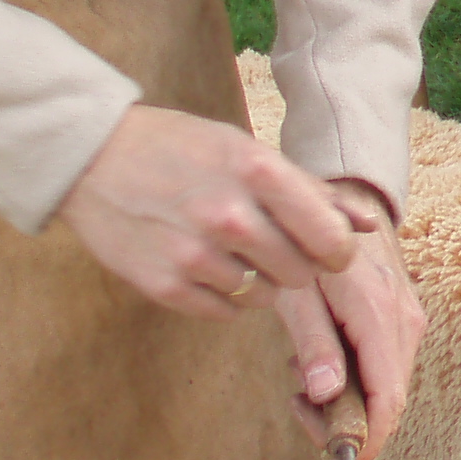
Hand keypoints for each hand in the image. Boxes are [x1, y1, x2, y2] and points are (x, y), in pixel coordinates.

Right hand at [57, 104, 376, 319]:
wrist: (93, 159)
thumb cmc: (181, 148)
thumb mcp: (246, 150)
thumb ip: (309, 190)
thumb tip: (367, 224)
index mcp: (255, 171)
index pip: (329, 235)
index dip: (338, 249)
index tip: (330, 248)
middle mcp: (228, 216)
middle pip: (301, 272)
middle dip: (299, 264)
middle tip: (276, 244)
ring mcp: (193, 255)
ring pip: (264, 295)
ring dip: (260, 278)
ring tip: (232, 247)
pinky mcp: (164, 286)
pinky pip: (225, 311)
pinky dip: (225, 295)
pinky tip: (206, 263)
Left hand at [281, 187, 422, 459]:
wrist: (346, 199)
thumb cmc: (311, 243)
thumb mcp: (297, 292)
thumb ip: (313, 343)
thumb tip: (323, 396)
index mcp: (378, 315)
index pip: (387, 398)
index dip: (367, 440)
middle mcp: (405, 321)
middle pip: (390, 398)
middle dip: (349, 422)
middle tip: (301, 410)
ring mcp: (410, 319)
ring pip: (389, 384)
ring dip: (350, 399)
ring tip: (304, 378)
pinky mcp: (405, 318)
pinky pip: (387, 365)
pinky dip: (358, 378)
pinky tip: (324, 361)